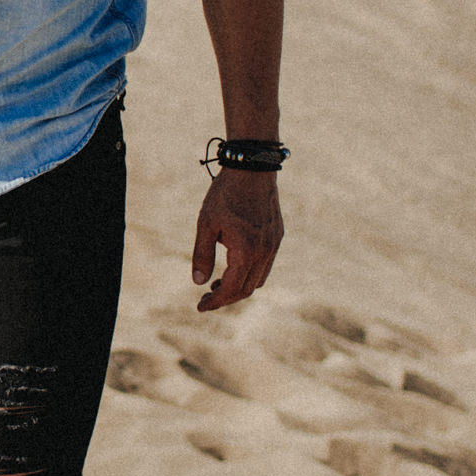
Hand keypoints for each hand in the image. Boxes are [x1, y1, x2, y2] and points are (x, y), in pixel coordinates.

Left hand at [190, 169, 281, 311]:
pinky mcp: (277, 237)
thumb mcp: (206, 224)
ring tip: (217, 283)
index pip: (231, 289)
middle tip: (205, 297)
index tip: (200, 306)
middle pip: (246, 290)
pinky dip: (250, 273)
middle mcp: (264, 252)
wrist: (252, 168)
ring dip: (239, 287)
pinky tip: (234, 266)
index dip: (215, 302)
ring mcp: (274, 245)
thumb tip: (198, 282)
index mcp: (246, 251)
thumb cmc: (225, 194)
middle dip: (225, 298)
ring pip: (258, 279)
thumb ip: (202, 254)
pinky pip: (266, 265)